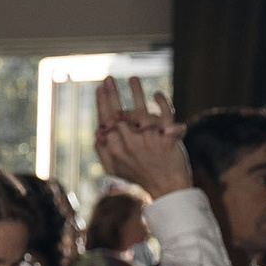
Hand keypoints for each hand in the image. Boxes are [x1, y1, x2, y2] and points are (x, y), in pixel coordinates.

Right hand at [95, 76, 190, 197]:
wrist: (167, 188)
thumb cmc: (140, 176)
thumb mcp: (114, 168)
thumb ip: (103, 151)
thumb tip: (97, 133)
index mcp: (115, 149)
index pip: (105, 121)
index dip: (102, 103)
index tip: (100, 88)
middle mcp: (130, 144)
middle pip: (118, 114)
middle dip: (112, 94)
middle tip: (108, 78)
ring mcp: (149, 142)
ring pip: (141, 112)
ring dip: (136, 93)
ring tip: (132, 78)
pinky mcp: (168, 140)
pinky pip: (166, 116)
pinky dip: (161, 103)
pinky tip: (156, 94)